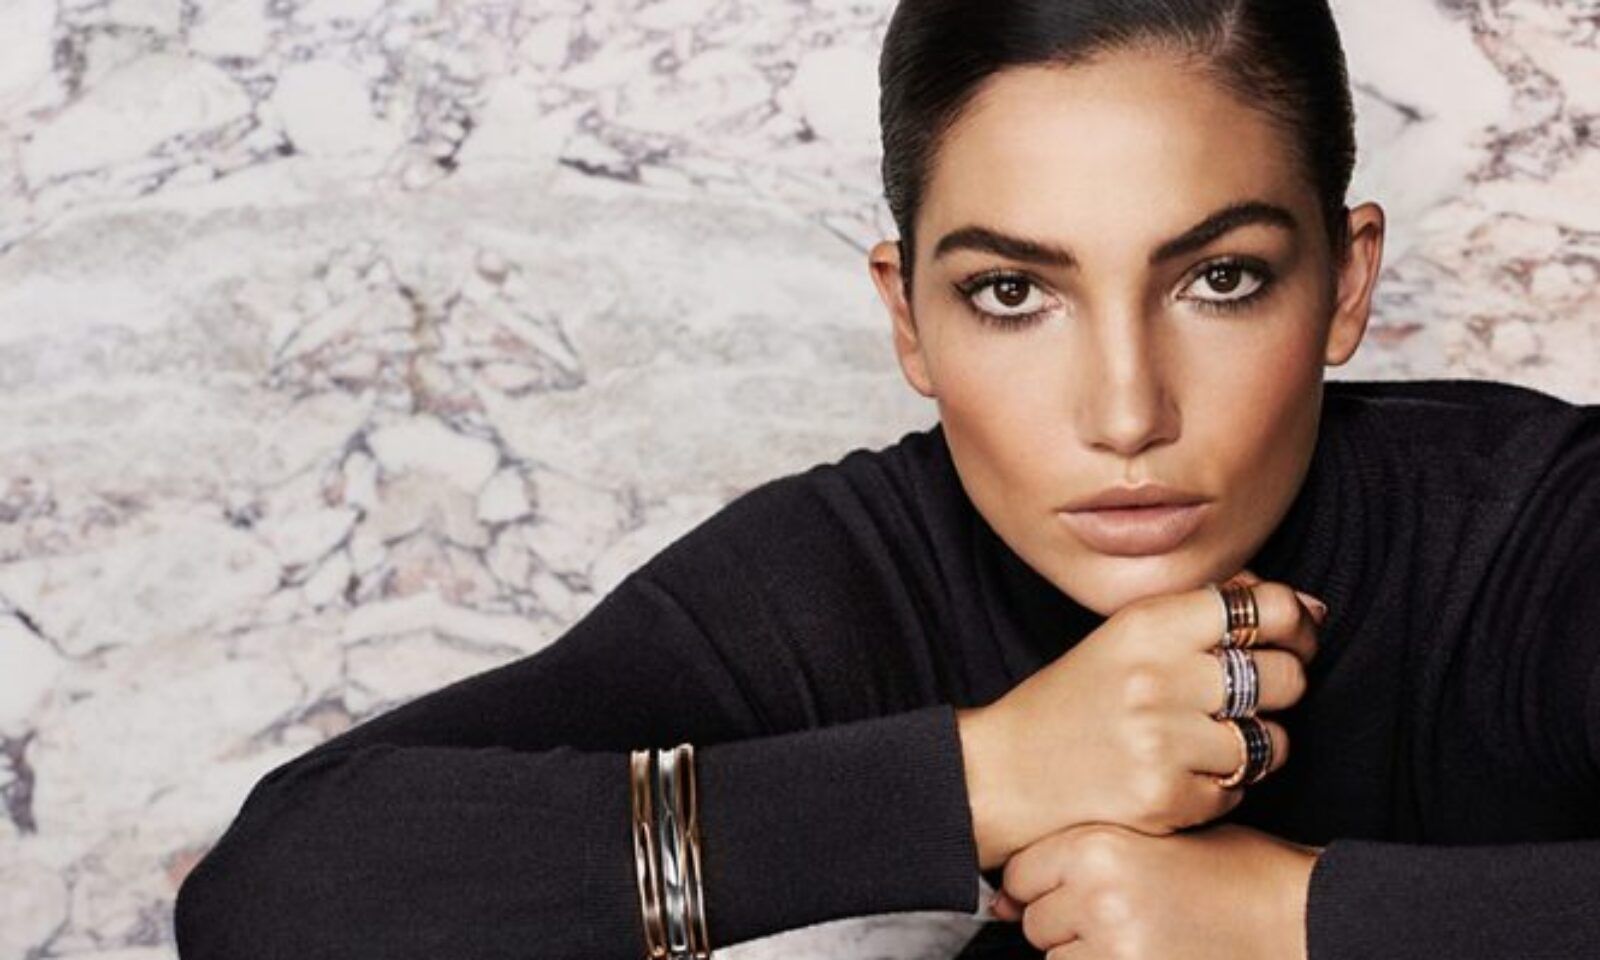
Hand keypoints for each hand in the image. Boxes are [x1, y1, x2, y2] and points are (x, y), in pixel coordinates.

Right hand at [962, 569, 1326, 863]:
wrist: (1005, 773)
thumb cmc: (1071, 702)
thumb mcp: (1125, 637)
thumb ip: (1203, 615)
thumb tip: (1305, 607)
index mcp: (1146, 624)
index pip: (1265, 607)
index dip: (1294, 623)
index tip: (1291, 638)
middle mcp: (1157, 677)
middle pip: (1283, 674)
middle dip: (1279, 687)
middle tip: (1245, 696)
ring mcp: (1163, 741)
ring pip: (1272, 739)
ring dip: (1254, 744)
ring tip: (1208, 741)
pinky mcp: (1167, 798)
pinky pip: (1240, 789)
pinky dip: (1221, 787)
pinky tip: (1180, 775)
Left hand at [990, 821, 1322, 959]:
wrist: (1298, 916)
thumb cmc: (1232, 871)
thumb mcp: (1153, 838)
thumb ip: (1080, 855)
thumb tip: (1001, 900)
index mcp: (1100, 846)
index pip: (1020, 873)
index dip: (1044, 882)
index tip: (1074, 886)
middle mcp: (1099, 895)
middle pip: (1033, 918)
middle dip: (1064, 920)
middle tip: (1121, 911)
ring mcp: (1116, 946)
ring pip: (1055, 957)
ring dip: (1082, 951)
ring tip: (1139, 934)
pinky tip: (1147, 952)